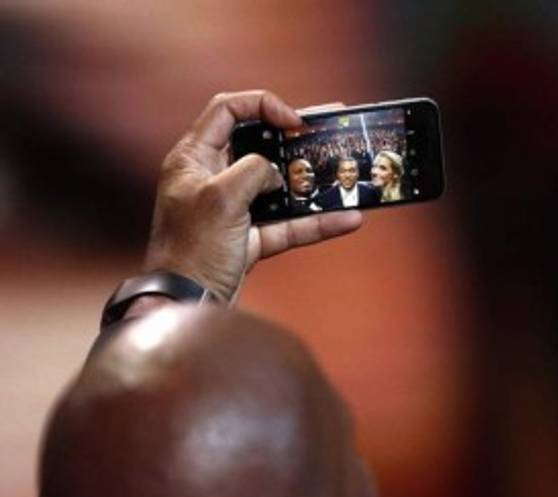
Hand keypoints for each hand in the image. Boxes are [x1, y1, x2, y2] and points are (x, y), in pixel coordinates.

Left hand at [143, 90, 362, 300]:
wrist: (185, 304)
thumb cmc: (191, 249)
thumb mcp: (221, 198)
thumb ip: (253, 171)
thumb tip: (274, 172)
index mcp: (194, 158)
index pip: (228, 110)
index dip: (263, 106)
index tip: (294, 122)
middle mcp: (214, 178)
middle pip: (261, 145)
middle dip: (297, 137)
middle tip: (331, 128)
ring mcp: (235, 209)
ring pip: (281, 186)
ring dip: (313, 181)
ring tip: (345, 168)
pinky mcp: (252, 238)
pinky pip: (290, 224)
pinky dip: (318, 222)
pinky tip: (348, 218)